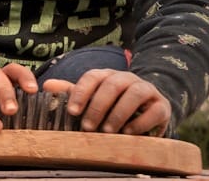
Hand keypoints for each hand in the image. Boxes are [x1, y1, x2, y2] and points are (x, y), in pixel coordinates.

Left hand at [42, 69, 171, 134]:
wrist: (147, 110)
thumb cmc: (113, 105)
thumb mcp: (92, 99)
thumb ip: (71, 93)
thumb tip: (46, 85)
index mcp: (107, 75)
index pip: (92, 77)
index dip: (81, 92)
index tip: (71, 112)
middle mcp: (127, 78)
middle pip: (112, 84)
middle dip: (98, 106)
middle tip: (88, 127)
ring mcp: (146, 90)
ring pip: (135, 93)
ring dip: (119, 112)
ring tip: (107, 131)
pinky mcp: (162, 106)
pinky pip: (154, 110)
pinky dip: (140, 122)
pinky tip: (128, 133)